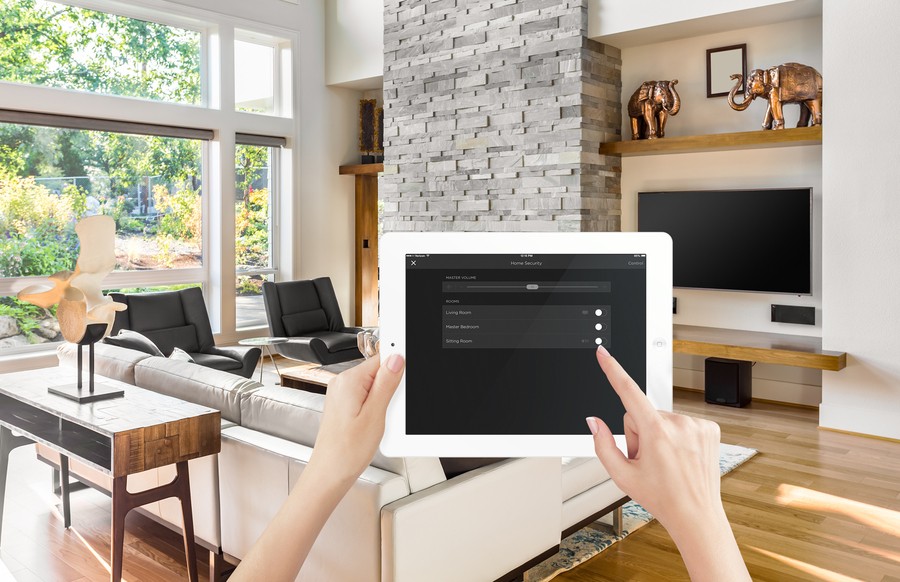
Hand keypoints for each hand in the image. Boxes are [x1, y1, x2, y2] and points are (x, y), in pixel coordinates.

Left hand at [231, 354, 404, 581]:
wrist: (330, 473)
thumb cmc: (347, 450)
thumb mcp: (374, 415)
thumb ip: (386, 384)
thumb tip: (396, 358)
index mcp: (349, 381)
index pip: (380, 359)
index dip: (397, 367)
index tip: (406, 378)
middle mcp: (342, 384)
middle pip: (378, 372)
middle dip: (391, 387)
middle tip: (389, 408)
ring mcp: (342, 395)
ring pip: (374, 386)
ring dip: (384, 400)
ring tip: (379, 420)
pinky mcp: (344, 406)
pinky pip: (366, 397)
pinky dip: (376, 407)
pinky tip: (375, 423)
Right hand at [586, 346, 749, 581]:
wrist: (696, 515)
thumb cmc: (661, 498)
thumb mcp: (622, 475)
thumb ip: (602, 444)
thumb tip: (594, 422)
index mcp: (656, 432)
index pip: (628, 391)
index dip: (613, 369)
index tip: (603, 353)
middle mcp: (678, 423)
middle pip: (642, 413)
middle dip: (639, 433)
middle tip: (648, 460)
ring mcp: (697, 424)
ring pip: (661, 419)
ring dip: (659, 437)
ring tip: (666, 462)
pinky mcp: (709, 428)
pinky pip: (681, 423)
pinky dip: (677, 437)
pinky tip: (680, 457)